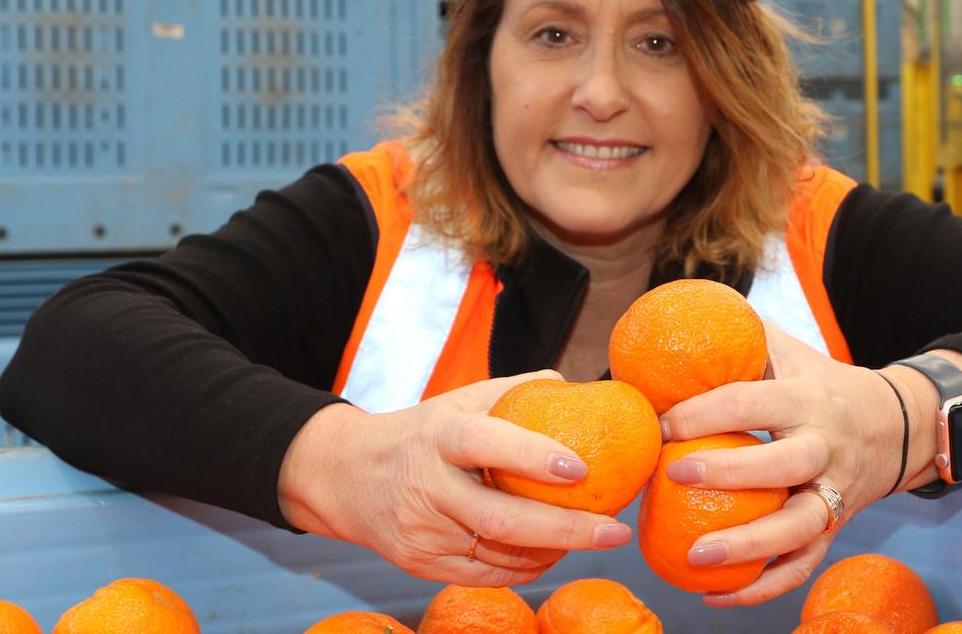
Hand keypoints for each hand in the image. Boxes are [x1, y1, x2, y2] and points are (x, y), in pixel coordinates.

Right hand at [278, 370, 634, 586]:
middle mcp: (428, 486)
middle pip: (502, 519)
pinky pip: (488, 575)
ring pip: (502, 553)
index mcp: (439, 436)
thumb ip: (515, 392)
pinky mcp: (421, 564)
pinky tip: (555, 551)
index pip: (486, 444)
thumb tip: (575, 387)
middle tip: (616, 529)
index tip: (582, 467)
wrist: (345, 476)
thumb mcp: (458, 401)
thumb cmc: (421, 432)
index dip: (533, 457)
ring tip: (596, 536)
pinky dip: (529, 566)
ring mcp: (422, 531)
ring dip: (556, 549)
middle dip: (568, 529)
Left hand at [657, 323, 908, 605]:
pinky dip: (762, 587)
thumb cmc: (818, 382)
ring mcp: (834, 492)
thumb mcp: (788, 351)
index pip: (753, 402)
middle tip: (673, 472)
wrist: (897, 424)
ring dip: (749, 546)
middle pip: (785, 463)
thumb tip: (670, 325)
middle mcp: (826, 447)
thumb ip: (739, 337)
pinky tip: (713, 596)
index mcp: (808, 398)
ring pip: (799, 527)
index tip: (660, 423)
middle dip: (730, 471)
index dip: (705, 411)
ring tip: (693, 558)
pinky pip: (803, 565)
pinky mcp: (835, 528)